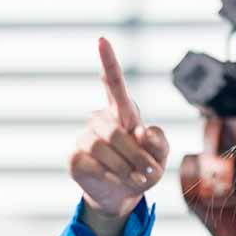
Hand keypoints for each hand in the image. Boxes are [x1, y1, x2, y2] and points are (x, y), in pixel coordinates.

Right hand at [70, 38, 169, 221]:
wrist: (124, 195)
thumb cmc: (144, 168)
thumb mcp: (161, 155)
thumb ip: (159, 142)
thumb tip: (142, 132)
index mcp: (123, 111)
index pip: (114, 83)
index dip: (108, 62)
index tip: (102, 40)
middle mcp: (100, 120)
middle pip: (115, 132)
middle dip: (136, 156)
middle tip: (149, 173)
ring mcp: (85, 138)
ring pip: (102, 148)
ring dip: (125, 168)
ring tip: (136, 178)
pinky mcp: (75, 157)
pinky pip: (92, 164)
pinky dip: (111, 176)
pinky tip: (116, 180)